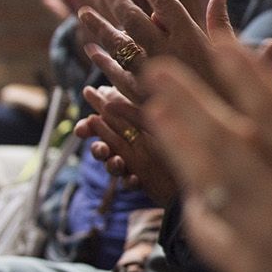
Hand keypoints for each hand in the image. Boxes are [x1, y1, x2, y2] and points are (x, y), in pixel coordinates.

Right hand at [75, 84, 178, 202]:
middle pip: (102, 148)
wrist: (191, 154)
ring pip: (113, 166)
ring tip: (118, 162)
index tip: (80, 129)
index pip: (98, 125)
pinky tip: (134, 178)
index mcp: (122, 127)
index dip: (87, 127)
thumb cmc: (168, 125)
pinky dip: (130, 181)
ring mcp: (132, 163)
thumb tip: (107, 88)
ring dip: (112, 165)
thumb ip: (127, 103)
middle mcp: (123, 146)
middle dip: (97, 149)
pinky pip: (131, 183)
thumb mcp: (149, 112)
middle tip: (100, 147)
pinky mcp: (143, 179)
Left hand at [80, 0, 236, 99]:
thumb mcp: (229, 55)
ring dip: (99, 28)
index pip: (165, 3)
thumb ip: (220, 23)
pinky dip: (103, 61)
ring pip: (118, 46)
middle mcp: (168, 54)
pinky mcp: (142, 98)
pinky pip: (116, 75)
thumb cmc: (232, 92)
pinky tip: (92, 50)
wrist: (222, 133)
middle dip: (117, 0)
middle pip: (135, 20)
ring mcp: (152, 77)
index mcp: (192, 40)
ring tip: (83, 13)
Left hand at [143, 47, 271, 271]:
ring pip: (207, 185)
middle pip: (223, 141)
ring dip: (179, 146)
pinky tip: (190, 193)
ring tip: (157, 115)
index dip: (242, 76)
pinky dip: (197, 209)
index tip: (218, 45)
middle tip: (156, 70)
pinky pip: (213, 238)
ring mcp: (265, 247)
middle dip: (187, 100)